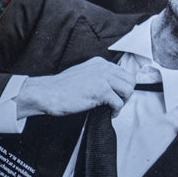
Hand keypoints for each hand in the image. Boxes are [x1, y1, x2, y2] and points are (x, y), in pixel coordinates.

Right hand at [13, 58, 137, 118]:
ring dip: (123, 102)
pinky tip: (108, 113)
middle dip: (126, 94)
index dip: (122, 86)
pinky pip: (118, 103)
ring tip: (113, 108)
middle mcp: (103, 67)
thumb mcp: (82, 75)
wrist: (48, 93)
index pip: (123, 72)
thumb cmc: (61, 88)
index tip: (116, 95)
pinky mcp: (101, 91)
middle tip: (117, 103)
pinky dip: (115, 111)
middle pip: (130, 80)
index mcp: (99, 63)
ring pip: (128, 90)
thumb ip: (97, 76)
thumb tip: (111, 86)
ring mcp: (103, 78)